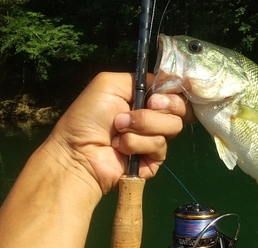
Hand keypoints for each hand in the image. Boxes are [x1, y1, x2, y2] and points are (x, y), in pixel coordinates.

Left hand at [44, 72, 192, 196]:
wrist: (78, 151)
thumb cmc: (88, 116)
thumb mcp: (109, 84)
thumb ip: (140, 78)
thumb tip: (168, 81)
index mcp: (144, 99)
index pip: (173, 92)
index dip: (170, 93)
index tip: (154, 97)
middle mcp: (153, 118)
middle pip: (179, 110)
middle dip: (160, 108)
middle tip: (141, 110)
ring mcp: (154, 139)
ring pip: (171, 127)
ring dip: (142, 126)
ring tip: (119, 131)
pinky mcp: (154, 160)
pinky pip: (160, 147)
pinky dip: (137, 144)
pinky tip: (120, 147)